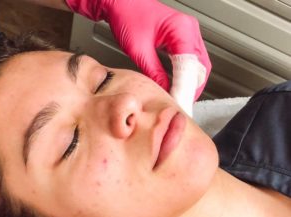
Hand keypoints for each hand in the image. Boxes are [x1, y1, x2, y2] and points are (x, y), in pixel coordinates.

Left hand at [66, 0, 211, 114]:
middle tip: (183, 103)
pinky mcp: (181, 36)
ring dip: (191, 82)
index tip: (179, 102)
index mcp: (182, 30)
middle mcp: (189, 30)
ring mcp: (187, 32)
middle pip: (200, 67)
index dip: (185, 88)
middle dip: (192, 87)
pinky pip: (190, 59)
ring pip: (198, 64)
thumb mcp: (139, 50)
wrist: (120, 2)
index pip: (190, 67)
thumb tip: (165, 90)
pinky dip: (186, 74)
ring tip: (181, 97)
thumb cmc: (127, 15)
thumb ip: (155, 72)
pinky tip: (179, 84)